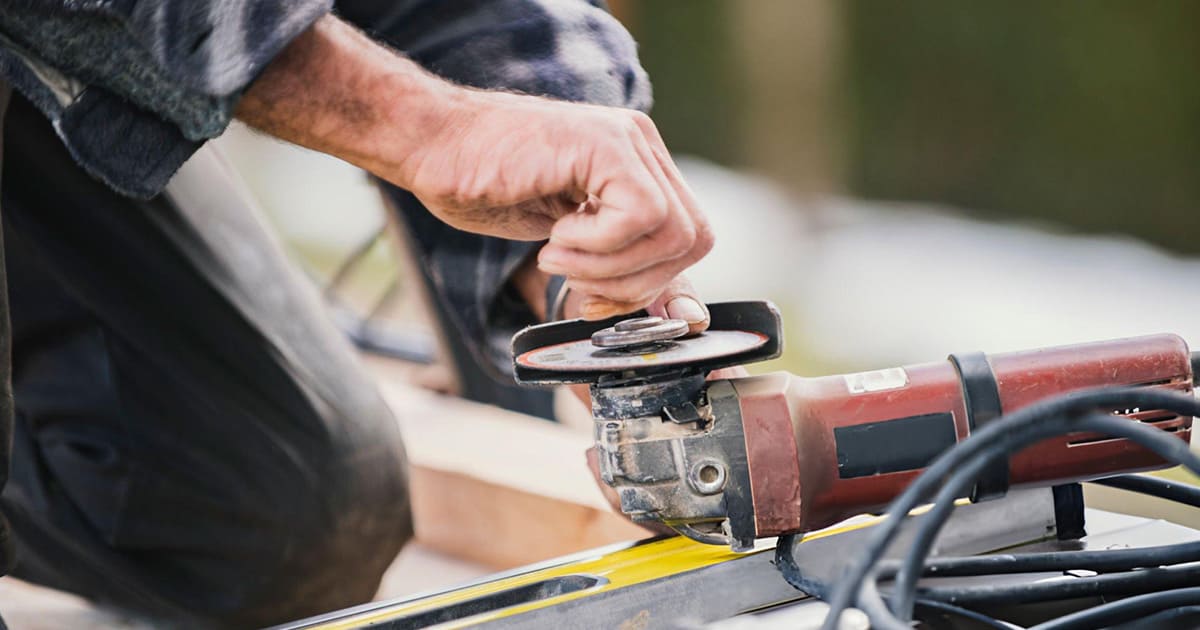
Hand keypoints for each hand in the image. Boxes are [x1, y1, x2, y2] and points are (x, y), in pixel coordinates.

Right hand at [238, 15, 710, 320]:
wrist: (430, 144)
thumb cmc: (483, 186)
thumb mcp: (566, 240)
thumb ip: (619, 265)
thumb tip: (674, 317)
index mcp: (638, 169)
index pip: (690, 239)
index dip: (653, 283)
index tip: (597, 295)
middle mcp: (642, 149)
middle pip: (695, 240)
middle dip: (638, 283)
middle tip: (578, 281)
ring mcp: (628, 142)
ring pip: (675, 232)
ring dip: (612, 266)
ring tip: (557, 254)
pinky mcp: (607, 144)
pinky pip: (641, 216)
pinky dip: (598, 246)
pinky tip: (555, 236)